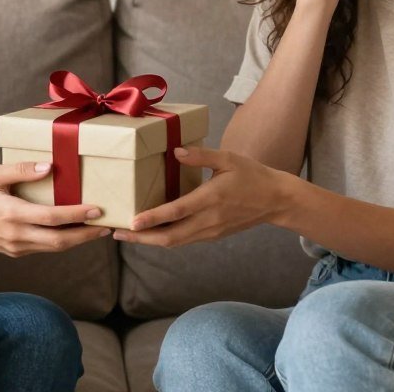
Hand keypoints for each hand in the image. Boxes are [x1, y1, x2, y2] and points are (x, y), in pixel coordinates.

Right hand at [0, 162, 109, 255]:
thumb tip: (49, 167)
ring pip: (54, 248)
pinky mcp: (15, 252)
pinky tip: (75, 232)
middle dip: (86, 235)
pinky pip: (44, 248)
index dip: (77, 215)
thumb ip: (22, 170)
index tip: (97, 210)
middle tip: (108, 226)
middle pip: (59, 241)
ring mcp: (16, 247)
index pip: (52, 218)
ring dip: (78, 240)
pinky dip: (62, 241)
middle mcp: (16, 235)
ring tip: (97, 229)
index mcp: (12, 214)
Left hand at [111, 147, 295, 246]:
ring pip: (175, 242)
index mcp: (210, 199)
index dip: (152, 218)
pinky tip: (152, 233)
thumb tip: (176, 151)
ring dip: (150, 241)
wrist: (276, 200)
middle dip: (141, 237)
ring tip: (128, 234)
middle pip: (170, 237)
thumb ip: (201, 155)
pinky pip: (184, 240)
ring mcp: (210, 231)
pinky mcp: (212, 235)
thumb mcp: (228, 158)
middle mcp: (208, 220)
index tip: (132, 222)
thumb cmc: (252, 175)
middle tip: (117, 232)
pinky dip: (165, 239)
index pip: (176, 212)